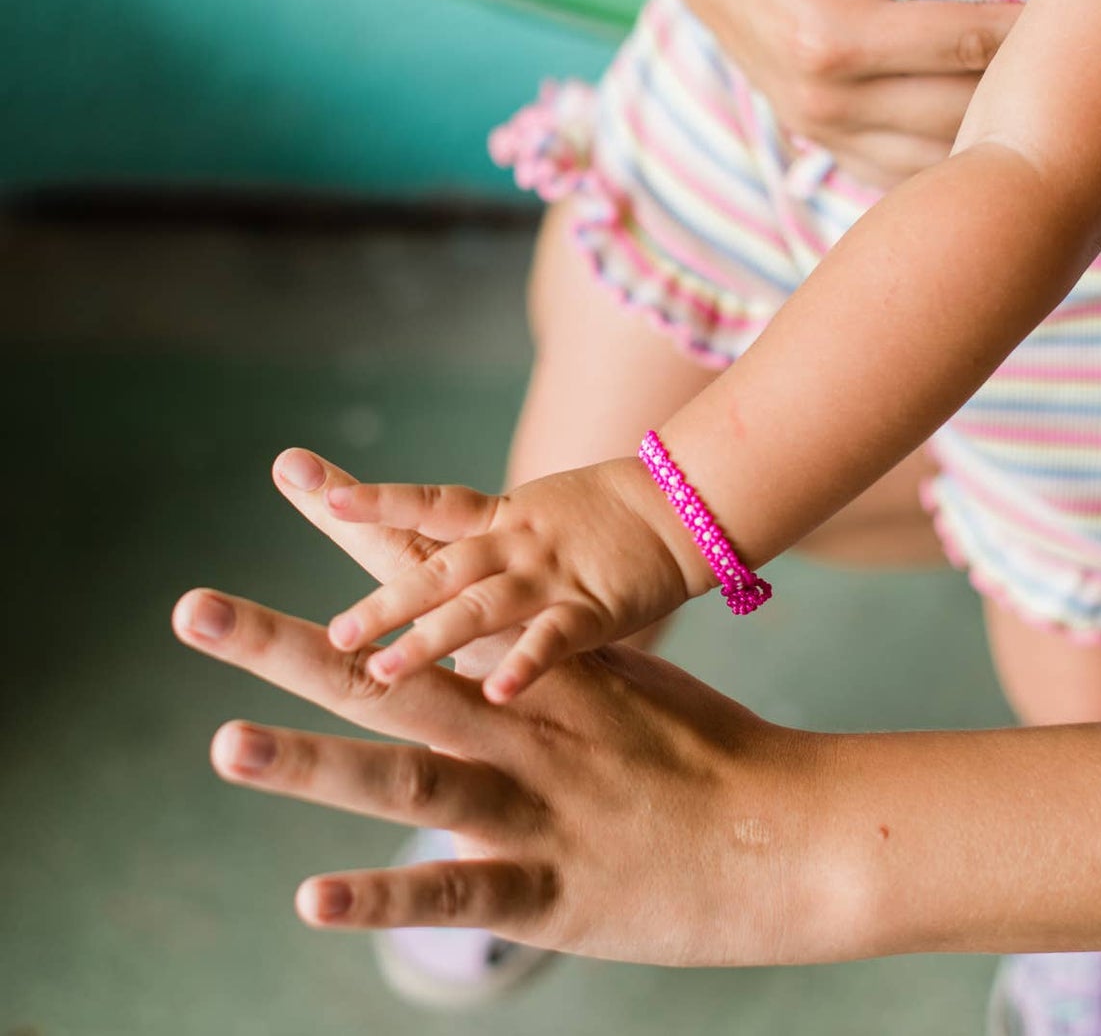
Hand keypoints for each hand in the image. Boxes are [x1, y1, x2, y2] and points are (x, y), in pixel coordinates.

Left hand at [170, 450, 844, 963]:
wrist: (786, 826)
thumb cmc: (708, 752)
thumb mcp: (629, 685)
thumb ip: (562, 655)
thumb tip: (510, 635)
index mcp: (537, 668)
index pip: (437, 580)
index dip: (363, 525)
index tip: (297, 477)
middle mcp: (519, 725)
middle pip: (387, 673)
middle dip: (286, 639)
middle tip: (192, 608)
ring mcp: (531, 803)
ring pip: (406, 776)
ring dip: (312, 763)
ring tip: (226, 743)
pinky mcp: (549, 887)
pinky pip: (457, 890)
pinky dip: (385, 896)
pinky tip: (313, 898)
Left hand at [307, 452, 713, 700]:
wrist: (684, 506)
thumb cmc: (607, 518)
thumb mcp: (536, 519)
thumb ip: (486, 549)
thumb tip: (433, 584)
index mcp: (501, 519)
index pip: (430, 505)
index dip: (380, 500)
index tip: (327, 499)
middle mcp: (517, 544)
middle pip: (441, 570)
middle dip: (387, 601)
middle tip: (335, 633)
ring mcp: (553, 576)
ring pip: (483, 607)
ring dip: (432, 637)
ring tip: (384, 669)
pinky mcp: (594, 610)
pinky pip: (554, 639)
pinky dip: (525, 662)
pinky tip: (495, 691)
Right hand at [639, 0, 1022, 188]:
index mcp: (826, 36)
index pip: (968, 43)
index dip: (1041, 28)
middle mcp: (823, 101)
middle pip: (966, 112)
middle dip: (1039, 92)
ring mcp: (820, 133)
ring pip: (943, 161)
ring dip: (1006, 138)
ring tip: (1072, 105)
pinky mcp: (822, 143)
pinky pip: (908, 176)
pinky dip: (960, 165)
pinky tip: (1007, 135)